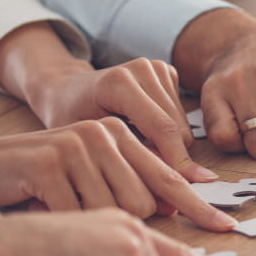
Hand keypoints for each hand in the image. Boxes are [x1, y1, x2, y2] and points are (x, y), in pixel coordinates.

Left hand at [0, 22, 212, 180]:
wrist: (67, 88)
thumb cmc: (70, 117)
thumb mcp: (89, 144)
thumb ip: (127, 161)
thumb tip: (170, 185)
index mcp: (118, 83)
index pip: (162, 128)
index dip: (177, 161)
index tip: (188, 187)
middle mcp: (141, 69)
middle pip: (177, 128)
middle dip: (173, 159)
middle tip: (155, 182)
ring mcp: (155, 68)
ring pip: (183, 125)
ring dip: (170, 147)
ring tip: (140, 153)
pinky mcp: (166, 71)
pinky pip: (182, 115)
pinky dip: (169, 132)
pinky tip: (144, 133)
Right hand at [0, 118, 235, 230]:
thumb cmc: (35, 184)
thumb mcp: (87, 180)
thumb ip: (129, 186)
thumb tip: (174, 207)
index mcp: (119, 135)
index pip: (168, 176)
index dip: (198, 206)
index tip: (227, 229)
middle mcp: (103, 133)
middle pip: (144, 202)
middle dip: (122, 228)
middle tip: (86, 229)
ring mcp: (77, 144)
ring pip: (116, 210)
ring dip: (90, 227)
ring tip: (60, 218)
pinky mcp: (50, 161)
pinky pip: (80, 214)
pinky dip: (66, 227)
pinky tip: (45, 217)